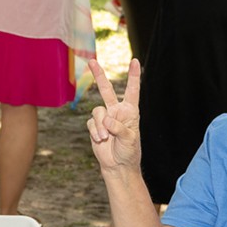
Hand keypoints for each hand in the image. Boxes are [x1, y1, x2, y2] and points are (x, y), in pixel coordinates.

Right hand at [85, 57, 141, 172]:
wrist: (117, 165)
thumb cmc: (129, 152)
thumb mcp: (130, 139)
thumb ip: (119, 127)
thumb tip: (106, 120)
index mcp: (130, 111)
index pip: (132, 91)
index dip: (133, 76)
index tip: (135, 61)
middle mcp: (116, 111)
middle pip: (106, 90)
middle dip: (99, 75)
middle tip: (91, 61)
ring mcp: (105, 119)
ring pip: (97, 111)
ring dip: (100, 125)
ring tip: (104, 138)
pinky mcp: (95, 127)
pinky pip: (91, 123)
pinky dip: (95, 131)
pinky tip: (100, 140)